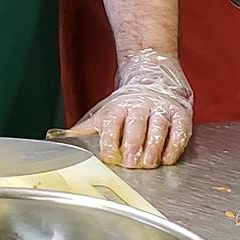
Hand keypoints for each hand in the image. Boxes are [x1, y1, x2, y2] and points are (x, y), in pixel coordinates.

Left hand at [66, 48, 193, 169]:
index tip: (109, 156)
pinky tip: (167, 158)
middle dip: (133, 145)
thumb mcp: (104, 114)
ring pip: (159, 127)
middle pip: (136, 125)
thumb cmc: (126, 104)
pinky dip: (174, 146)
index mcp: (119, 107)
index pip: (112, 123)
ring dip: (154, 147)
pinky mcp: (180, 114)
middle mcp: (140, 106)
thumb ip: (86, 129)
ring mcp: (161, 109)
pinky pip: (179, 130)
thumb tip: (59, 139)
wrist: (153, 76)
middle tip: (130, 163)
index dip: (110, 141)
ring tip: (148, 163)